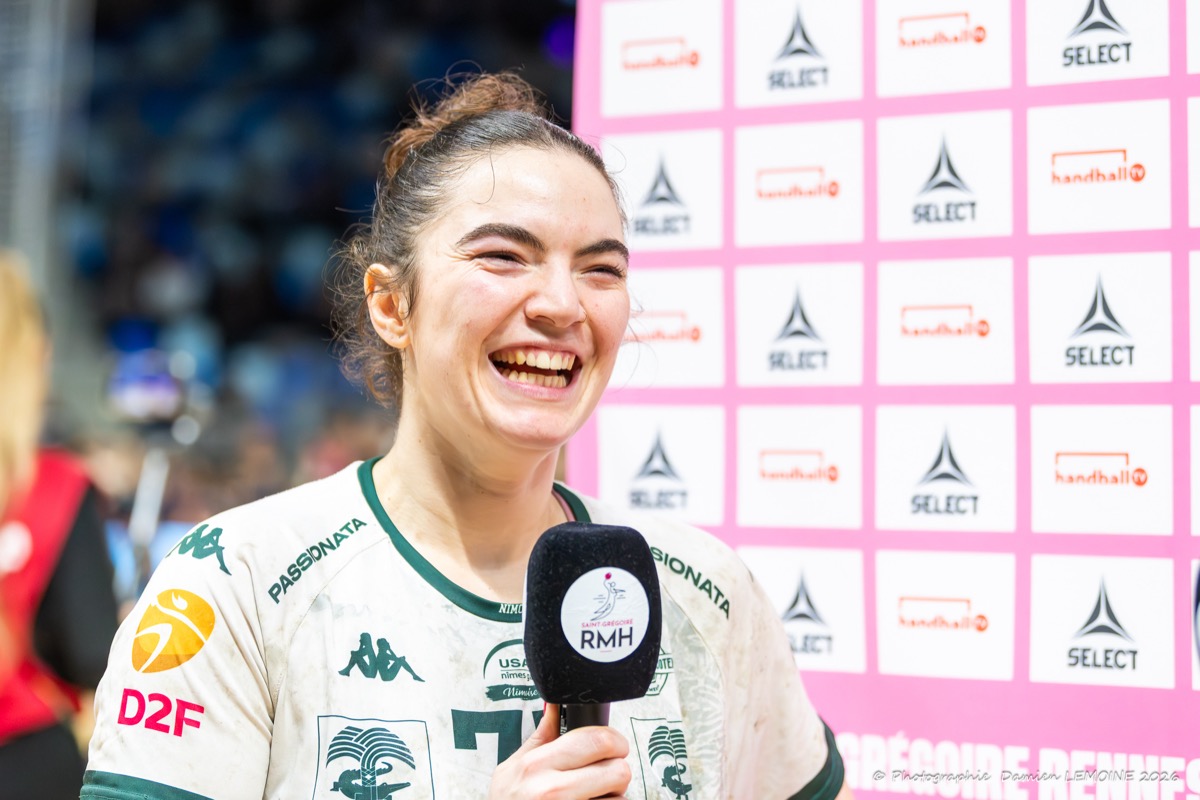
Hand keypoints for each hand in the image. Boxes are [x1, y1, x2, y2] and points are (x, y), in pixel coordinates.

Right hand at [488, 704, 631, 799]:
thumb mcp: (512, 767)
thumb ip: (540, 737)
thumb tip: (555, 706)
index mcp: (536, 764)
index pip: (595, 740)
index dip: (614, 740)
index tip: (613, 745)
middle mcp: (552, 790)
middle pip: (618, 770)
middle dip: (618, 769)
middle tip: (607, 772)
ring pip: (621, 799)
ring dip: (613, 797)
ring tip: (593, 795)